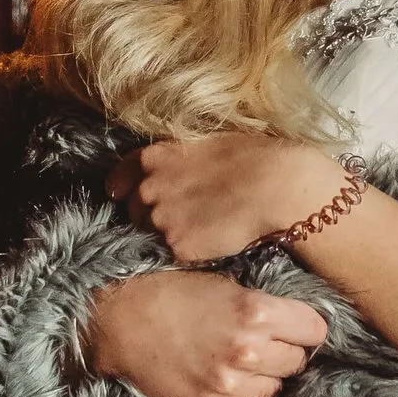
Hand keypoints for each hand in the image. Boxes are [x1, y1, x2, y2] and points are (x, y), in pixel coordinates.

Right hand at [84, 271, 329, 396]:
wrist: (120, 321)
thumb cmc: (172, 294)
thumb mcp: (226, 285)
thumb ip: (265, 306)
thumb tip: (298, 323)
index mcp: (257, 313)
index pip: (315, 330)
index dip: (304, 327)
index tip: (294, 327)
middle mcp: (248, 352)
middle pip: (297, 362)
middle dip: (283, 351)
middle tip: (259, 342)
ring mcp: (229, 385)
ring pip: (274, 389)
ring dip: (263, 377)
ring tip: (236, 361)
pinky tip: (223, 381)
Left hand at [106, 134, 349, 265]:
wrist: (277, 187)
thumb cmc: (253, 158)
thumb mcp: (206, 143)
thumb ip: (177, 157)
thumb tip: (173, 167)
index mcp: (154, 157)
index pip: (120, 176)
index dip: (123, 188)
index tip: (123, 196)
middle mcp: (148, 188)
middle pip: (133, 210)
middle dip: (149, 214)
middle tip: (181, 216)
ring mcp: (160, 220)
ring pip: (150, 235)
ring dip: (167, 235)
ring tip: (199, 230)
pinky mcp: (177, 247)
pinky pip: (173, 253)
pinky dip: (187, 252)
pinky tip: (209, 243)